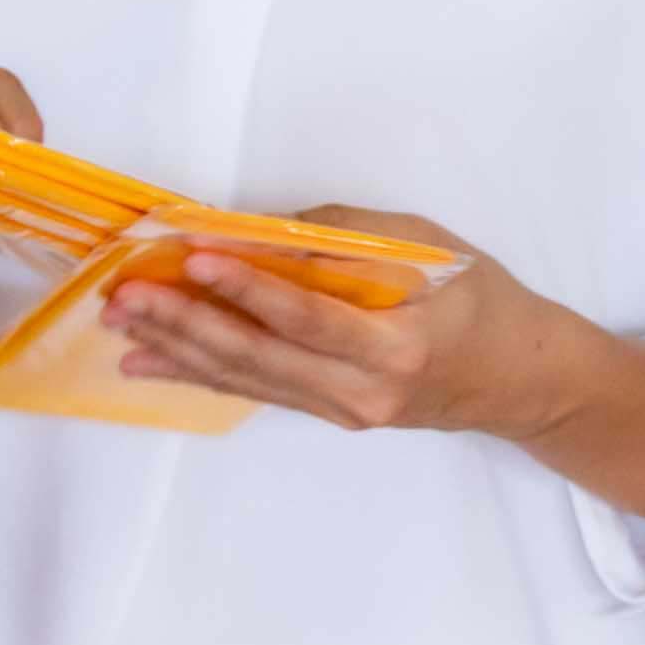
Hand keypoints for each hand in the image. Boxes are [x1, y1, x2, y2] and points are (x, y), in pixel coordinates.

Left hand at [106, 210, 574, 441]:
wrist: (522, 380)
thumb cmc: (485, 302)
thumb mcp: (433, 249)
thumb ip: (351, 237)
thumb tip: (265, 230)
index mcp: (397, 345)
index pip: (307, 316)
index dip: (248, 287)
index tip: (194, 256)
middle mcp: (363, 390)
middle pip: (260, 356)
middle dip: (187, 323)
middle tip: (130, 296)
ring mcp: (343, 411)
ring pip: (246, 378)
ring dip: (178, 348)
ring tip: (122, 324)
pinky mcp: (329, 414)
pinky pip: (256, 390)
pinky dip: (199, 372)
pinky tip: (151, 361)